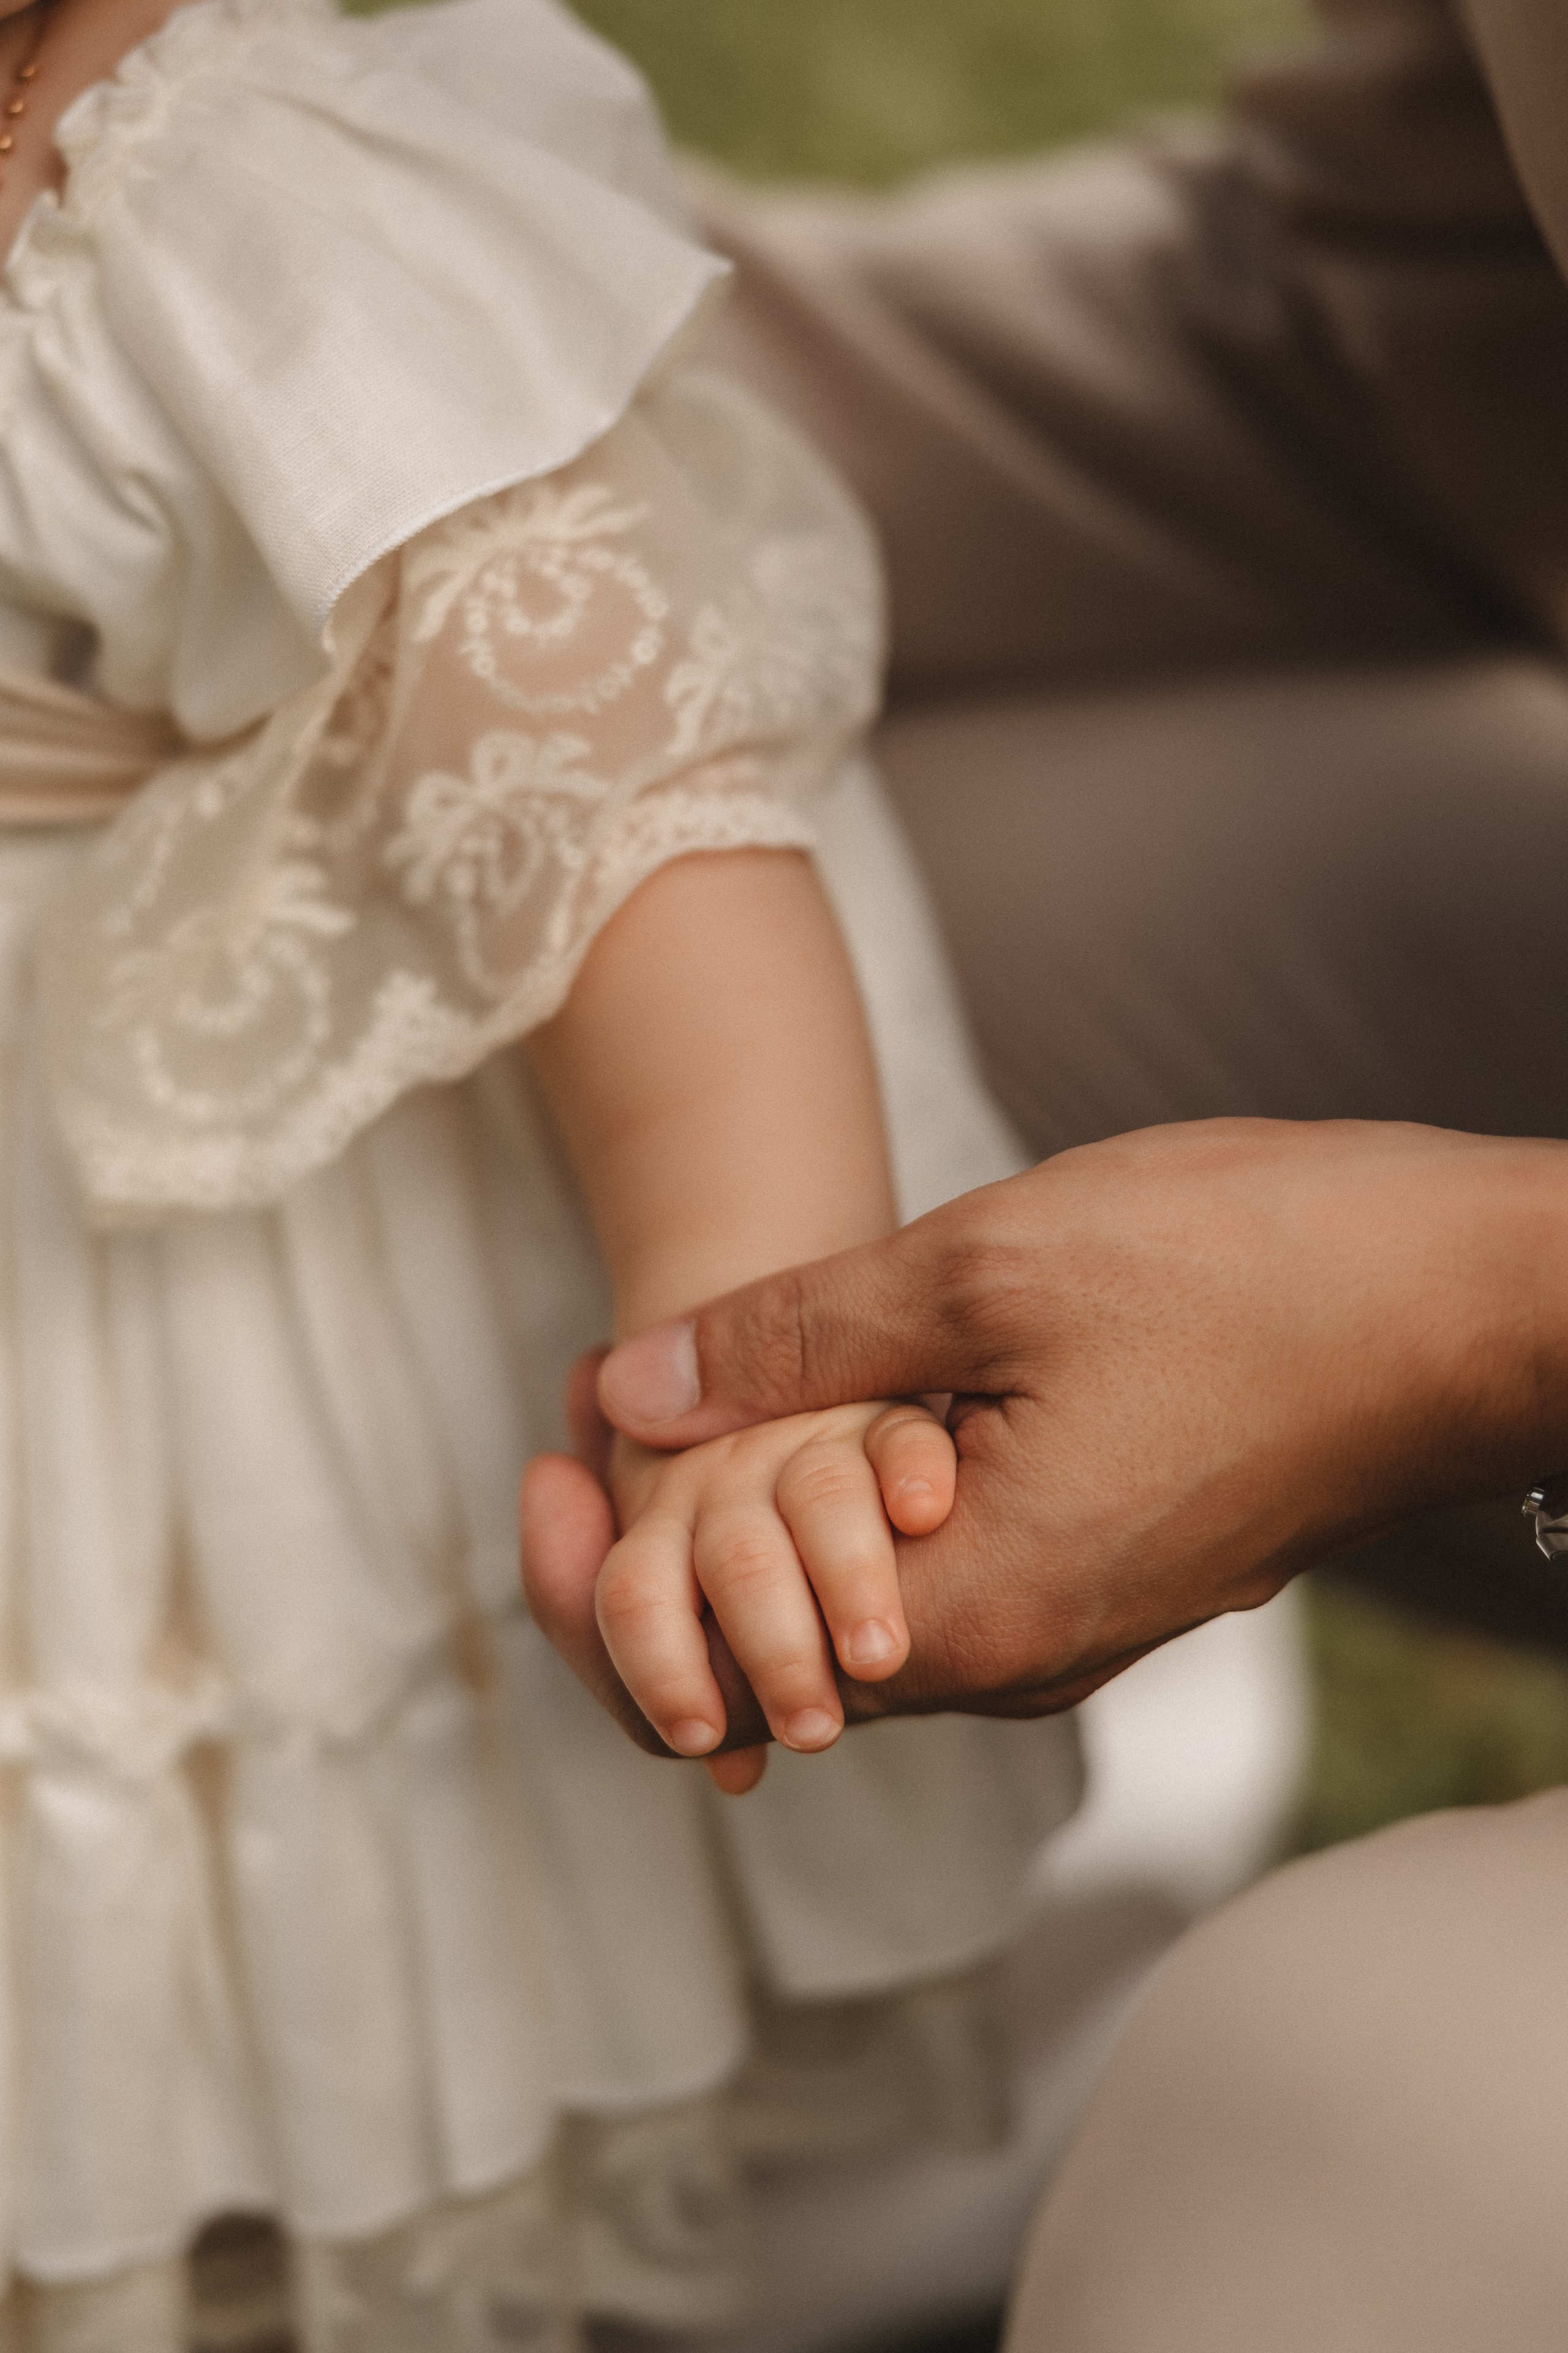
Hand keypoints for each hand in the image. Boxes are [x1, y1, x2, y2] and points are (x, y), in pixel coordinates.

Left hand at [524, 1118, 1567, 1745]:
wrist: (1472, 1296)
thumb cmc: (1255, 1268)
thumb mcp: (991, 1267)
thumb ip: (798, 1339)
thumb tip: (627, 1393)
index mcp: (970, 1616)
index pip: (717, 1670)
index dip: (604, 1580)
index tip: (545, 1453)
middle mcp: (1019, 1657)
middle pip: (777, 1650)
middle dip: (664, 1543)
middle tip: (590, 1404)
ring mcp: (1075, 1615)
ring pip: (855, 1599)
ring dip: (762, 1509)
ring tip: (684, 1389)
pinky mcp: (1114, 1561)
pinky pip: (938, 1562)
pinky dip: (855, 1496)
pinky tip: (830, 1393)